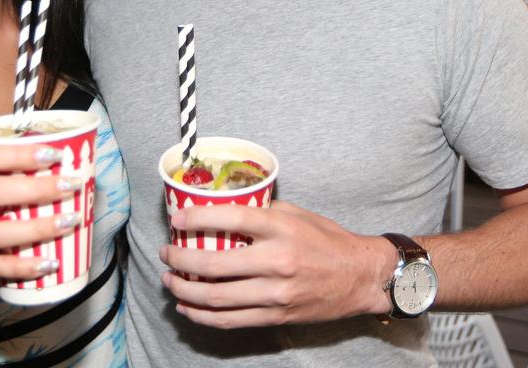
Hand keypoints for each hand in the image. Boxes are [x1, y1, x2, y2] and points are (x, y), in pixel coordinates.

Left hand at [159, 200, 395, 328]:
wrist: (360, 277)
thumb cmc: (327, 240)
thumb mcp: (296, 213)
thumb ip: (262, 210)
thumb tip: (224, 207)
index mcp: (280, 228)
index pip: (230, 219)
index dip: (196, 218)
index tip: (176, 219)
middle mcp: (276, 261)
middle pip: (214, 264)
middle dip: (180, 259)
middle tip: (166, 252)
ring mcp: (275, 293)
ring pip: (217, 297)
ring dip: (185, 290)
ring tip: (169, 281)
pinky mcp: (276, 315)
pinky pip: (231, 319)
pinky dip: (203, 315)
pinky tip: (187, 307)